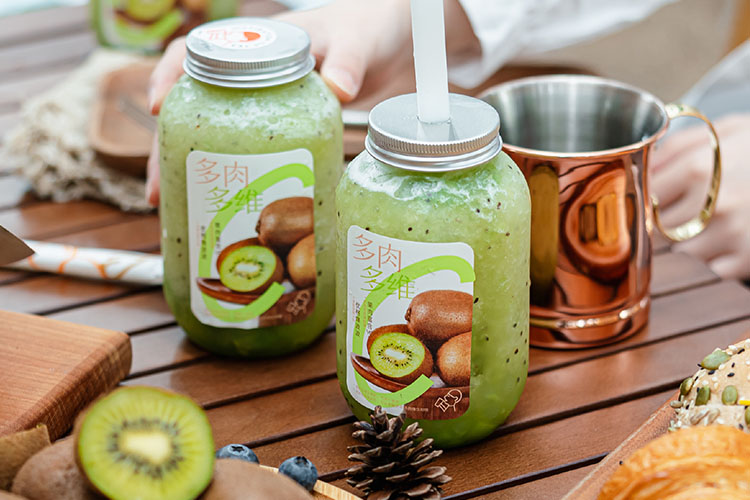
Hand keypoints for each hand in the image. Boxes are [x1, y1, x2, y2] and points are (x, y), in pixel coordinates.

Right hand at [145, 0, 475, 205]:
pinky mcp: (282, 131)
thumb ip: (348, 61)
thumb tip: (339, 88)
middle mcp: (250, 78)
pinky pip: (250, 154)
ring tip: (181, 211)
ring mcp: (263, 107)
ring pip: (215, 139)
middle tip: (159, 191)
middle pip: (193, 112)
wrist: (392, 43)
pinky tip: (227, 208)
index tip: (155, 108)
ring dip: (196, 173)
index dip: (168, 77)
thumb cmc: (368, 28)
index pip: (194, 53)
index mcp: (256, 46)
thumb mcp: (356, 41)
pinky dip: (235, 179)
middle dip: (170, 150)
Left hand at [651, 113, 749, 279]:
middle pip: (661, 226)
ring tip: (723, 216)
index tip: (664, 191)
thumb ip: (679, 145)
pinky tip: (739, 234)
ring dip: (696, 238)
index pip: (647, 195)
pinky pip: (714, 266)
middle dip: (674, 216)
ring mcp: (731, 235)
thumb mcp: (728, 131)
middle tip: (698, 203)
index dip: (653, 193)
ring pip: (685, 249)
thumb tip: (645, 165)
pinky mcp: (746, 259)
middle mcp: (711, 205)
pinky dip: (720, 255)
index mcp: (698, 170)